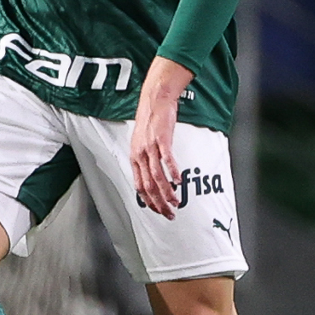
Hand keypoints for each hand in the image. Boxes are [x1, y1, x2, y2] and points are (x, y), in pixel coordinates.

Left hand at [130, 56, 193, 218]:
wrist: (155, 100)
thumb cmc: (151, 121)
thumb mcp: (143, 143)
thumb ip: (146, 159)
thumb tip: (153, 176)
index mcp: (134, 158)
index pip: (139, 187)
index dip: (148, 202)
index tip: (158, 211)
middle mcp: (140, 154)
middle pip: (148, 186)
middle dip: (159, 203)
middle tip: (170, 214)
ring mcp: (150, 147)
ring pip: (157, 177)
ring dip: (167, 193)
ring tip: (176, 202)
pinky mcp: (161, 139)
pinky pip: (167, 159)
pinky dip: (173, 172)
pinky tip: (179, 182)